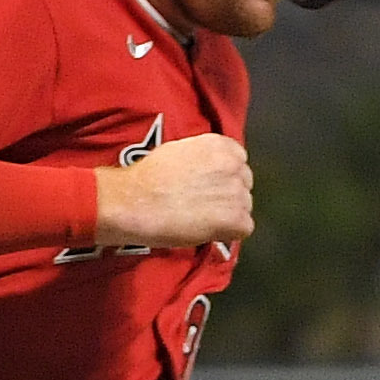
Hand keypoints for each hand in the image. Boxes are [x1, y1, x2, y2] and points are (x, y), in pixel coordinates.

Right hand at [92, 133, 252, 247]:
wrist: (135, 202)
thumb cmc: (147, 178)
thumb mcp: (178, 151)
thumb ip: (201, 158)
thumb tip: (206, 171)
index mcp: (220, 145)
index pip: (238, 161)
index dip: (223, 177)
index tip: (209, 186)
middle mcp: (234, 165)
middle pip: (243, 184)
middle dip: (228, 195)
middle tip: (203, 206)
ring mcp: (237, 192)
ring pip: (244, 207)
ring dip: (228, 215)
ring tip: (201, 220)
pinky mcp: (236, 219)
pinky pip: (244, 228)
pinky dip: (228, 233)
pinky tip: (206, 231)